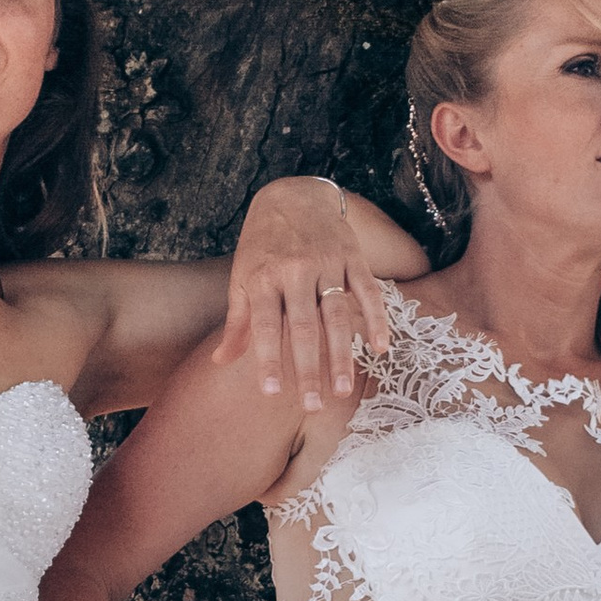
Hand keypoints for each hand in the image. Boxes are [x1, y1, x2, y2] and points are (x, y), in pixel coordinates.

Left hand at [214, 177, 395, 412]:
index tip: (270, 394)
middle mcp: (295, 271)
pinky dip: (376, 319)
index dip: (268, 360)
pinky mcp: (352, 256)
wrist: (294, 194)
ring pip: (337, 315)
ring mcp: (327, 263)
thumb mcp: (243, 277)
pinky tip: (380, 348)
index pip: (266, 327)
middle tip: (312, 406)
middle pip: (304, 327)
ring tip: (344, 389)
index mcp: (263, 278)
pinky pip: (368, 292)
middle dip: (309, 369)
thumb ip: (238, 322)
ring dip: (342, 355)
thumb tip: (221, 362)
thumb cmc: (263, 244)